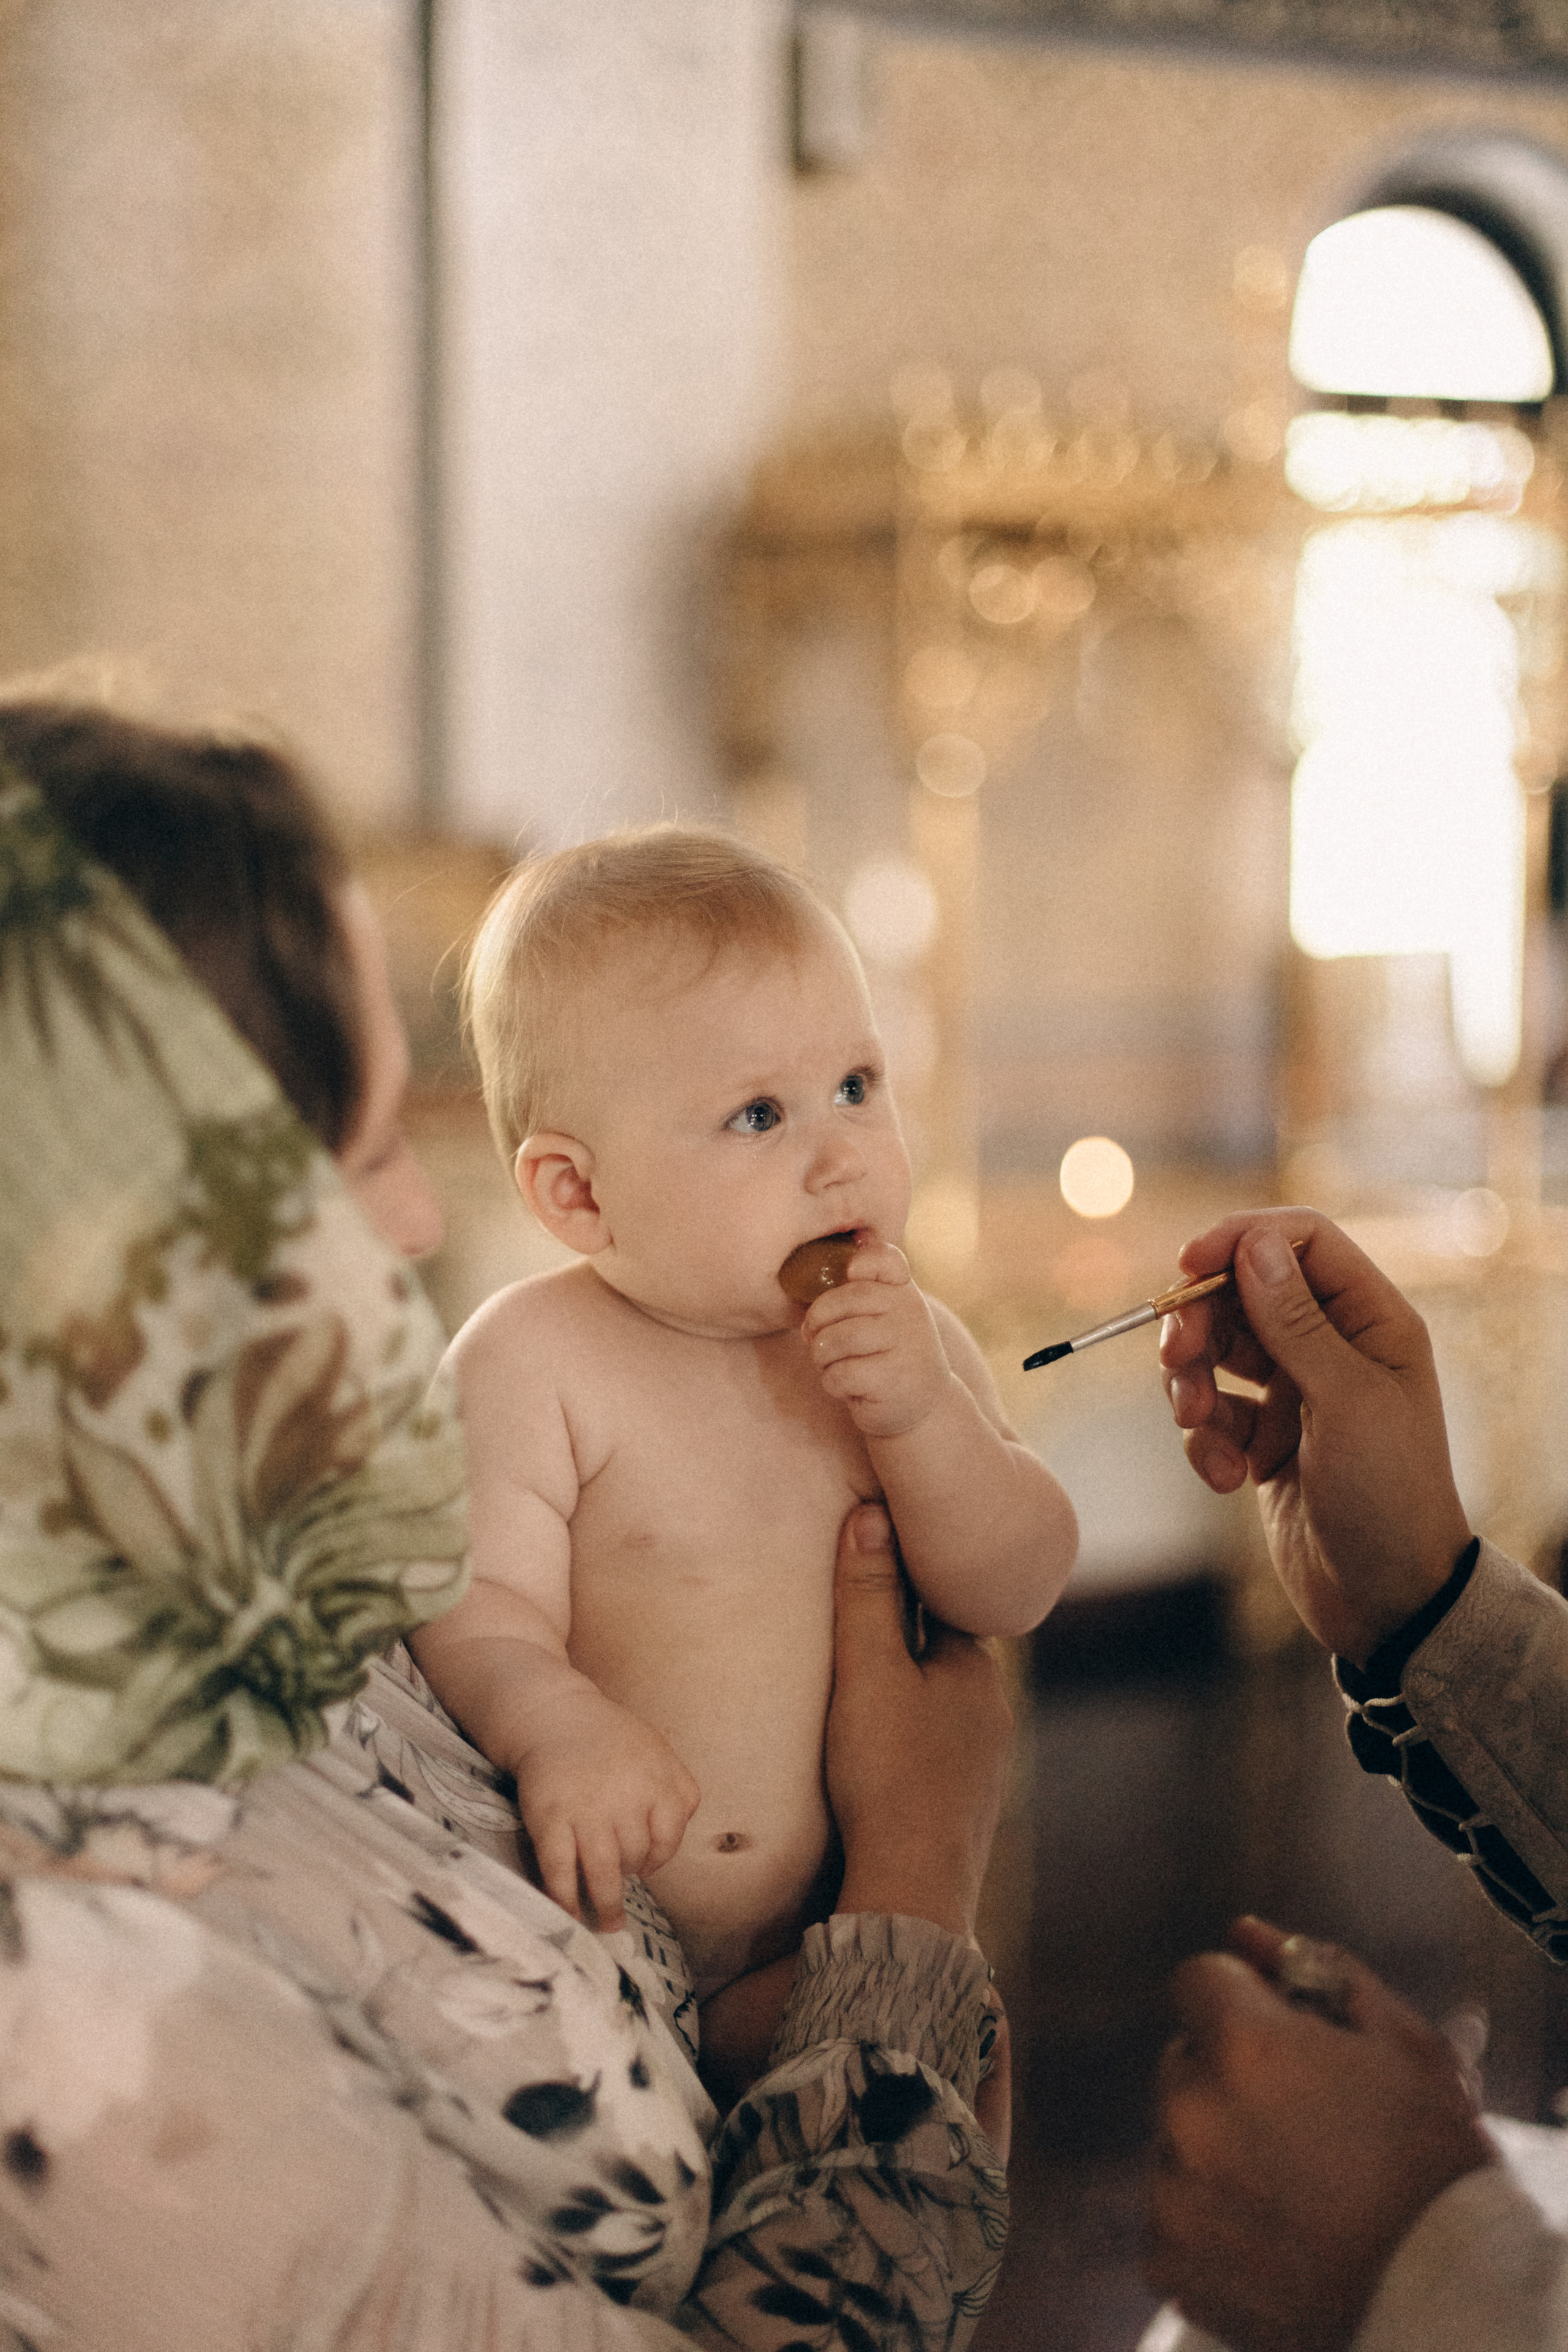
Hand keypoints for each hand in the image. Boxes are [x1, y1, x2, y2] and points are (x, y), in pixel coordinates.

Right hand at [513, 1686, 699, 1930]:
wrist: (554, 1716)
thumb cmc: (610, 1740)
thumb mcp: (657, 1752)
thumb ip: (677, 1792)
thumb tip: (670, 1844)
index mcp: (657, 1780)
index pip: (669, 1836)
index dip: (658, 1857)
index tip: (646, 1867)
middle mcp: (626, 1797)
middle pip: (636, 1856)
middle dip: (629, 1872)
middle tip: (618, 1881)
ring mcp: (586, 1811)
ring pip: (604, 1873)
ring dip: (605, 1905)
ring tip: (607, 1924)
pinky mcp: (550, 1819)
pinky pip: (560, 1871)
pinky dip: (565, 1898)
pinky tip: (568, 1913)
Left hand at [801, 1242, 951, 1438]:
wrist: (925, 1406)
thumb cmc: (888, 1356)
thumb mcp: (884, 1318)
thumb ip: (856, 1299)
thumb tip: (809, 1314)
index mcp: (902, 1290)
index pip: (884, 1259)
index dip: (860, 1262)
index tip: (850, 1273)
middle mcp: (908, 1310)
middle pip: (840, 1302)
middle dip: (816, 1324)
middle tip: (820, 1342)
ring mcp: (903, 1343)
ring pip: (833, 1339)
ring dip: (822, 1358)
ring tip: (835, 1365)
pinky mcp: (892, 1377)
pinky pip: (838, 1373)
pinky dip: (832, 1384)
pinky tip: (849, 1388)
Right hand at [826, 1502, 1011, 1939]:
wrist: (911, 1888)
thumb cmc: (885, 1773)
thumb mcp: (866, 1672)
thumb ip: (866, 1595)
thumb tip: (872, 1513)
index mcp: (976, 1669)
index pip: (945, 1601)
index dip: (910, 1580)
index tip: (878, 1558)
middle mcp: (994, 1712)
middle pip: (945, 1654)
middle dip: (909, 1639)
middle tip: (859, 1625)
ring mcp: (987, 1764)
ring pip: (945, 1707)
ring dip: (912, 1694)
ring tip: (866, 1689)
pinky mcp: (969, 1807)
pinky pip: (941, 1753)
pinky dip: (915, 1741)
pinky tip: (885, 1752)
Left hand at [1147, 1917, 1495, 2351]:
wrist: (1446, 2298)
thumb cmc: (1433, 2165)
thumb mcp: (1403, 2044)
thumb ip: (1318, 1969)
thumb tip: (1246, 1932)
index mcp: (1244, 2046)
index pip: (1197, 1980)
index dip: (1241, 2002)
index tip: (1280, 2041)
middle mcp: (1192, 2111)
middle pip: (1184, 2062)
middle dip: (1227, 2078)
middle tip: (1300, 2126)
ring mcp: (1175, 2191)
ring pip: (1175, 2141)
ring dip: (1215, 2152)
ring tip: (1293, 2190)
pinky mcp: (1170, 2261)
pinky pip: (1169, 2219)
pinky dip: (1207, 2225)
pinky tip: (1271, 2236)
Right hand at [1159, 1211, 1471, 1662]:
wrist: (1386, 1601)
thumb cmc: (1390, 1497)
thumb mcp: (1347, 1402)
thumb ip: (1296, 1322)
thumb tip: (1253, 1245)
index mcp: (1370, 1321)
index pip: (1299, 1241)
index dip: (1241, 1240)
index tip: (1188, 1266)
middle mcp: (1331, 1346)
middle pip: (1241, 1292)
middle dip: (1199, 1323)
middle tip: (1176, 1360)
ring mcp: (1294, 1392)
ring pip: (1215, 1352)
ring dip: (1191, 1385)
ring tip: (1197, 1427)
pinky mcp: (1262, 1438)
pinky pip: (1210, 1413)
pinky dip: (1203, 1440)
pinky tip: (1224, 1479)